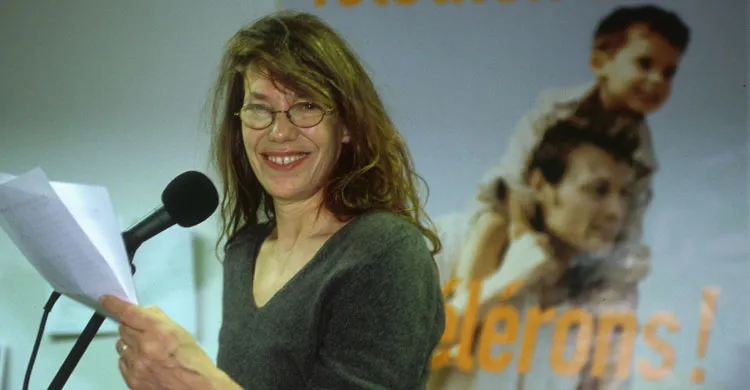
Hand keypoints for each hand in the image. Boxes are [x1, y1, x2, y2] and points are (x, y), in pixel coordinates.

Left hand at [100, 295, 226, 389]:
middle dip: (130, 327)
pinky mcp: (132, 378)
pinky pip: (122, 362)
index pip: (129, 313)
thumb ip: (160, 320)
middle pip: (123, 328)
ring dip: (130, 344)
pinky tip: (144, 362)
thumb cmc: (192, 361)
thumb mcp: (181, 333)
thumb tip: (144, 312)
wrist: (195, 388)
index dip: (115, 305)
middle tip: (143, 332)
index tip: (106, 300)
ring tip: (147, 350)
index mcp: (158, 331)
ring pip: (121, 345)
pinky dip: (129, 359)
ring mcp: (136, 364)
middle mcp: (144, 346)